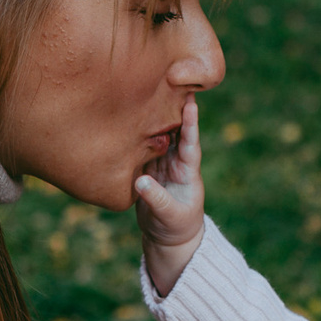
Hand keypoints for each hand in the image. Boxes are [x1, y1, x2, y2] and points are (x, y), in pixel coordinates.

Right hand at [135, 99, 206, 296]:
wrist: (168, 239)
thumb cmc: (175, 228)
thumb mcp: (168, 216)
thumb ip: (156, 199)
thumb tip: (140, 181)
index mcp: (188, 171)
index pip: (190, 142)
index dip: (190, 123)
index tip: (191, 102)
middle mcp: (175, 163)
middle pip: (174, 131)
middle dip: (173, 109)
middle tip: (171, 81)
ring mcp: (161, 165)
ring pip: (157, 136)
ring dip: (153, 116)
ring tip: (149, 90)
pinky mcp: (146, 169)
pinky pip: (141, 147)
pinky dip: (136, 133)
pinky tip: (129, 115)